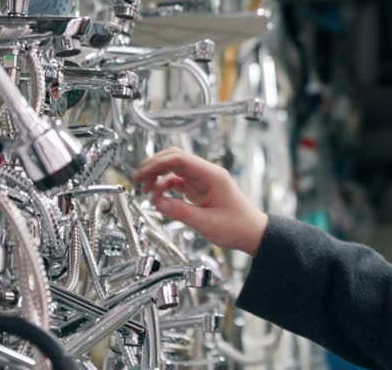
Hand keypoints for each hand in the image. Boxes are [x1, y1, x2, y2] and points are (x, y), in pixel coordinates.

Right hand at [132, 147, 267, 254]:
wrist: (252, 233)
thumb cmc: (238, 227)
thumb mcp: (206, 223)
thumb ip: (180, 212)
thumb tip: (158, 203)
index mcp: (212, 176)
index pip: (179, 159)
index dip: (157, 164)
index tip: (142, 174)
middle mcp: (207, 174)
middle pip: (175, 158)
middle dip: (154, 166)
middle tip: (138, 180)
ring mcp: (203, 180)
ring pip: (175, 168)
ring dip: (158, 176)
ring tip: (146, 190)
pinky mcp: (200, 189)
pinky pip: (178, 181)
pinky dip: (165, 186)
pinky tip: (158, 197)